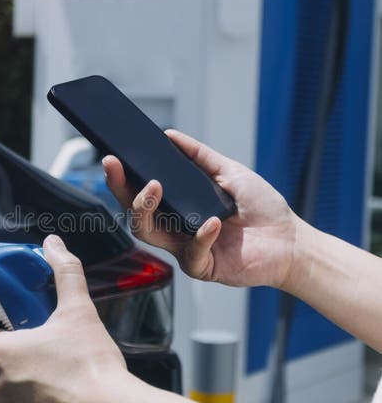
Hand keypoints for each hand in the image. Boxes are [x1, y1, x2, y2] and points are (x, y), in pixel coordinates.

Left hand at [0, 234, 131, 402]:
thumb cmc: (92, 368)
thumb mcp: (79, 311)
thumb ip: (65, 274)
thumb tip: (54, 247)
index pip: (6, 339)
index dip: (30, 340)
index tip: (51, 345)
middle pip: (8, 370)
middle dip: (31, 369)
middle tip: (63, 368)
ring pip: (14, 400)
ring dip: (33, 397)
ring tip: (67, 393)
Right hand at [103, 129, 298, 288]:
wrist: (290, 239)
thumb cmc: (261, 208)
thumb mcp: (229, 171)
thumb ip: (199, 155)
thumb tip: (169, 135)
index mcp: (180, 207)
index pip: (142, 193)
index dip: (123, 178)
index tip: (113, 157)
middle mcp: (176, 229)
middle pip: (135, 213)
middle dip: (122, 190)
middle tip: (117, 166)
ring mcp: (186, 249)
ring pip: (148, 233)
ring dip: (146, 208)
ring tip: (156, 187)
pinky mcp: (202, 266)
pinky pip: (190, 253)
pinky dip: (201, 236)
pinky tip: (213, 222)